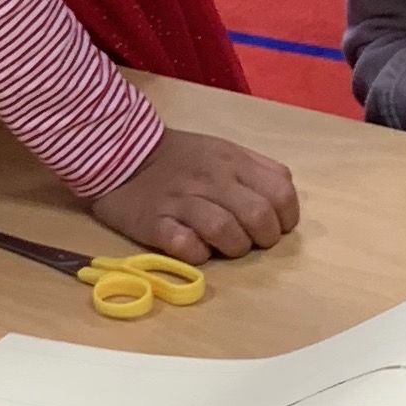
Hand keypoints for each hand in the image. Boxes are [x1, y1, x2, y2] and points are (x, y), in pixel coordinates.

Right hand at [94, 128, 298, 259]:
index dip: (286, 218)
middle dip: (263, 239)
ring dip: (233, 248)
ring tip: (223, 247)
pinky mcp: (154, 223)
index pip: (282, 193)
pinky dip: (197, 254)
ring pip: (226, 232)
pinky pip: (186, 246)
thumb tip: (282, 203)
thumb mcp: (223, 152)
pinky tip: (194, 248)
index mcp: (234, 161)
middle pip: (259, 216)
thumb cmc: (180, 158)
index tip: (274, 227)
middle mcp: (213, 180)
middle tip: (249, 241)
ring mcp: (182, 202)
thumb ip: (256, 172)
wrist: (119, 152)